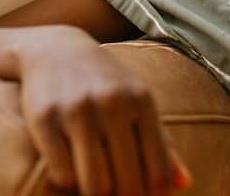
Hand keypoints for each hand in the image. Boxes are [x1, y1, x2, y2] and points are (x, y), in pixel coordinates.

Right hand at [17, 29, 192, 194]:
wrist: (55, 49)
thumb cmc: (105, 83)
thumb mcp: (138, 103)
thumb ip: (162, 144)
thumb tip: (184, 185)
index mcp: (141, 101)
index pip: (157, 171)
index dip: (152, 195)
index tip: (140, 195)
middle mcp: (112, 104)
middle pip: (127, 184)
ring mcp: (78, 110)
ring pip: (95, 185)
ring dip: (95, 195)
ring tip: (95, 188)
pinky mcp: (45, 118)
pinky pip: (63, 175)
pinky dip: (67, 183)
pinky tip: (70, 171)